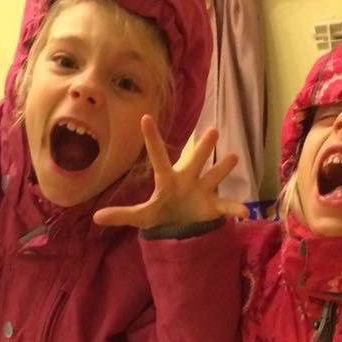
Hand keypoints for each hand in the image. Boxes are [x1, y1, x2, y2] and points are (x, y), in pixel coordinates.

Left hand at [93, 116, 248, 227]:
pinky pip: (226, 206)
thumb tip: (96, 218)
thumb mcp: (142, 216)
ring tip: (233, 157)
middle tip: (212, 131)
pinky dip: (235, 209)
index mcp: (167, 179)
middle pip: (195, 160)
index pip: (158, 156)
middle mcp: (187, 178)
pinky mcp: (214, 205)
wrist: (180, 223)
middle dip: (203, 148)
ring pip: (214, 176)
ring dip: (223, 168)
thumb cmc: (161, 212)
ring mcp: (202, 189)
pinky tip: (245, 212)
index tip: (145, 117)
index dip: (152, 139)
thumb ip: (122, 215)